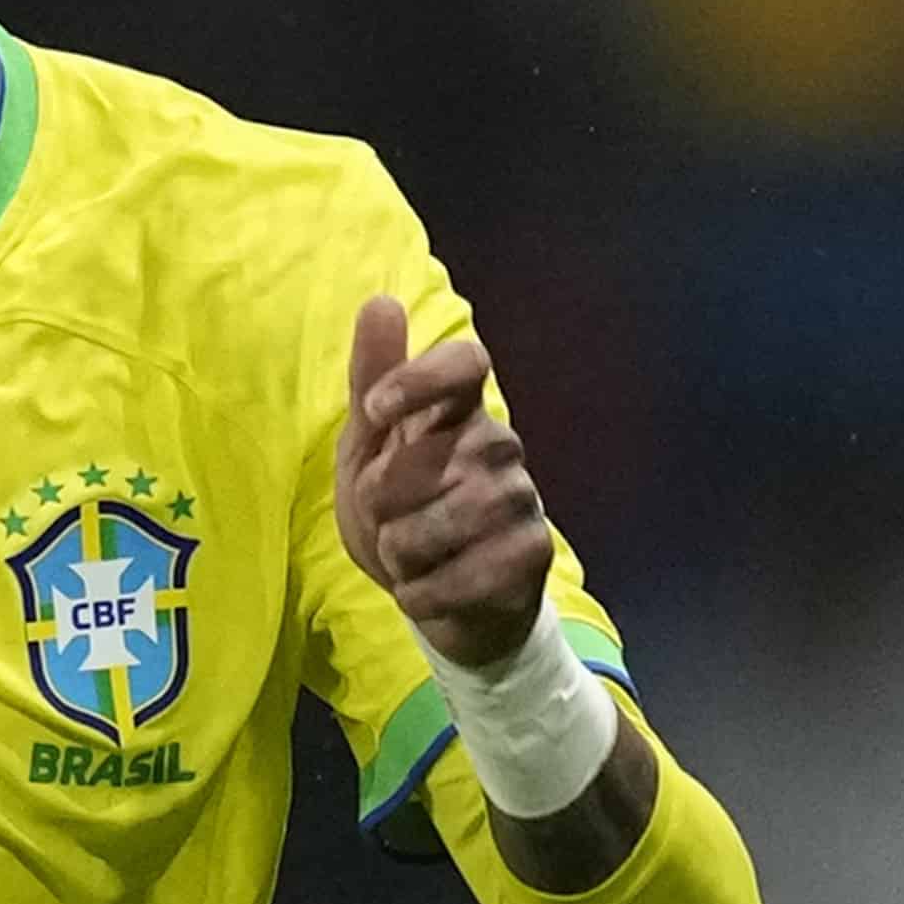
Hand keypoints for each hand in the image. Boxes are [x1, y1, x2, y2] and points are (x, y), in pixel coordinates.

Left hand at [342, 295, 564, 662]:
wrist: (444, 601)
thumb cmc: (403, 514)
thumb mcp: (371, 449)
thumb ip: (374, 379)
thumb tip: (380, 301)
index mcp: (460, 412)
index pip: (465, 364)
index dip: (420, 378)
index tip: (376, 410)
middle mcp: (499, 444)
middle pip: (419, 462)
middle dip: (380, 505)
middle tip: (391, 520)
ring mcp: (521, 498)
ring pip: (432, 524)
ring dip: (400, 552)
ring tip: (412, 555)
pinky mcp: (532, 553)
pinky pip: (456, 577)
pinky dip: (423, 593)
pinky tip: (429, 589)